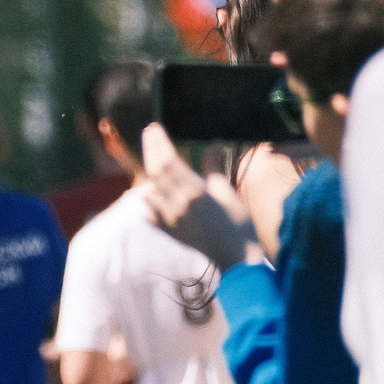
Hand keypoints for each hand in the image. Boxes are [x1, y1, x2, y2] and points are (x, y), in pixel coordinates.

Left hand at [138, 125, 254, 268]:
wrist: (235, 255)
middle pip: (155, 171)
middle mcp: (176, 204)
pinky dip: (147, 201)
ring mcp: (169, 219)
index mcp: (193, 191)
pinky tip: (146, 194)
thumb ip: (213, 167)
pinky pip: (150, 213)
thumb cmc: (237, 222)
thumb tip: (214, 143)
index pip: (169, 161)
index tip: (154, 128)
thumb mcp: (226, 190)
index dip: (159, 142)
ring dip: (147, 173)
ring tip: (150, 158)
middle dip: (151, 149)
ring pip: (148, 191)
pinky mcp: (169, 231)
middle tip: (148, 133)